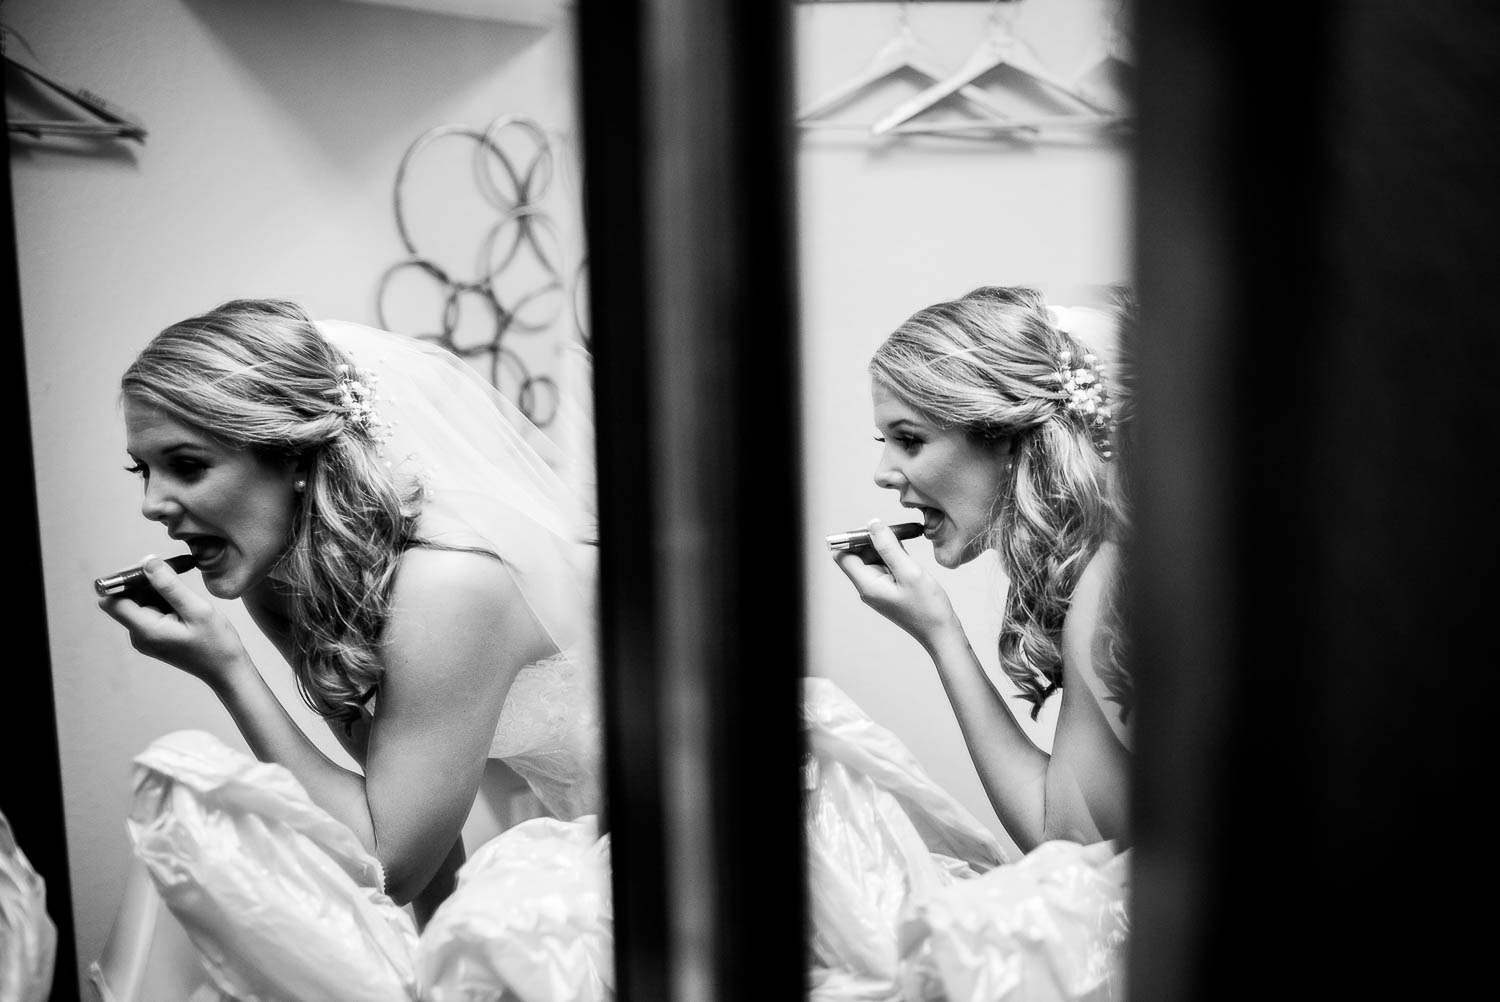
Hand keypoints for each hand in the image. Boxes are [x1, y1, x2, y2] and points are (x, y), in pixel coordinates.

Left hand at [98, 554, 249, 689]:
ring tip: (184, 591)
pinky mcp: (154, 636)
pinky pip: (150, 610)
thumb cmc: (217, 643)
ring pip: (139, 602)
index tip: (150, 568)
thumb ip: (170, 586)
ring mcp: (146, 637)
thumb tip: (147, 561)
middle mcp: (139, 635)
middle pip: (125, 598)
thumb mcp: (197, 610)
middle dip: (144, 581)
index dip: (125, 580)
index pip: (113, 600)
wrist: (227, 671)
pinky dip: (163, 599)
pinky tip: (184, 601)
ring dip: (157, 589)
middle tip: (173, 571)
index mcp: (145, 630)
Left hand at [831, 519, 958, 648]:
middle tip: (895, 532)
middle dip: (872, 540)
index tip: (875, 530)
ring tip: (905, 542)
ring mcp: (879, 589)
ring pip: (873, 558)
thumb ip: (889, 547)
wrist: (941, 633)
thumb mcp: (909, 572)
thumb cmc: (928, 607)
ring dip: (885, 547)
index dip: (853, 539)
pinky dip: (893, 555)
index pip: (844, 556)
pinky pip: (885, 566)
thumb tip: (872, 524)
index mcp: (867, 585)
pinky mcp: (889, 589)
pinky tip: (908, 554)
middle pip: (857, 555)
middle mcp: (868, 587)